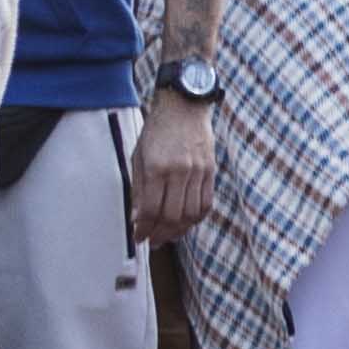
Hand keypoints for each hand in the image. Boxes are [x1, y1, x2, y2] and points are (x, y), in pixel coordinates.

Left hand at [125, 94, 216, 247]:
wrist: (185, 106)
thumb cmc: (157, 130)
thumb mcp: (139, 156)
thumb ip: (139, 188)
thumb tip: (138, 217)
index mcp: (157, 167)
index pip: (151, 209)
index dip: (144, 228)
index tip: (139, 237)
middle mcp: (180, 171)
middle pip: (172, 215)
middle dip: (161, 234)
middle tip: (153, 241)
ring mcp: (198, 171)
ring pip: (191, 213)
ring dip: (180, 230)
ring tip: (169, 236)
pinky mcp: (211, 170)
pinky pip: (206, 202)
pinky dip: (196, 217)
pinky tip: (186, 222)